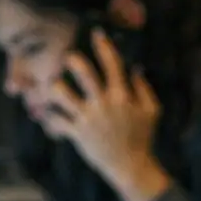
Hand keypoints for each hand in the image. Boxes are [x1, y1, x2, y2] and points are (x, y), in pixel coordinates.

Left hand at [44, 29, 172, 200]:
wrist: (130, 167)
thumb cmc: (142, 138)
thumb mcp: (151, 111)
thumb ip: (143, 88)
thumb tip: (135, 68)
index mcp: (121, 95)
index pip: (111, 63)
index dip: (103, 45)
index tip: (96, 33)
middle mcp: (103, 103)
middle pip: (82, 72)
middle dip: (72, 60)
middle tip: (68, 58)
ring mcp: (88, 118)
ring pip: (61, 93)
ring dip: (55, 87)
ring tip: (54, 86)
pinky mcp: (77, 133)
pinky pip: (56, 120)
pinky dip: (49, 117)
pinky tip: (49, 115)